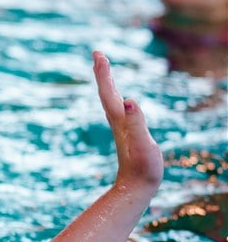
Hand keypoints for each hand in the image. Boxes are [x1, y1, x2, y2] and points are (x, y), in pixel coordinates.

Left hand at [92, 50, 162, 193]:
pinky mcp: (127, 134)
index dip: (103, 72)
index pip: (108, 91)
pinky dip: (116, 98)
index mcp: (119, 119)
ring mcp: (121, 127)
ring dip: (107, 83)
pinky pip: (118, 109)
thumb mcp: (142, 143)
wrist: (136, 187)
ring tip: (104, 69)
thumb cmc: (143, 167)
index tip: (98, 53)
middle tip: (98, 53)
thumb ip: (136, 122)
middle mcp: (117, 121)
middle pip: (106, 92)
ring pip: (110, 100)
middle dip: (103, 72)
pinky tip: (119, 100)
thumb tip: (128, 101)